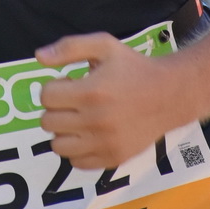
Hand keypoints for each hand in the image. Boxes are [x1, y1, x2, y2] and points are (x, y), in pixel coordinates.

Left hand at [37, 33, 190, 171]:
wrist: (170, 94)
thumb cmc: (134, 67)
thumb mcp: (104, 46)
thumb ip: (69, 47)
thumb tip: (39, 57)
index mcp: (90, 92)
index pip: (46, 97)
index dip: (54, 87)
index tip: (69, 83)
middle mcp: (96, 121)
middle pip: (48, 122)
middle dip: (56, 109)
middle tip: (73, 102)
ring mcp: (104, 143)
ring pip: (58, 146)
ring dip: (62, 132)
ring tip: (77, 120)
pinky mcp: (113, 158)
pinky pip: (77, 162)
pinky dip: (77, 150)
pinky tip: (89, 134)